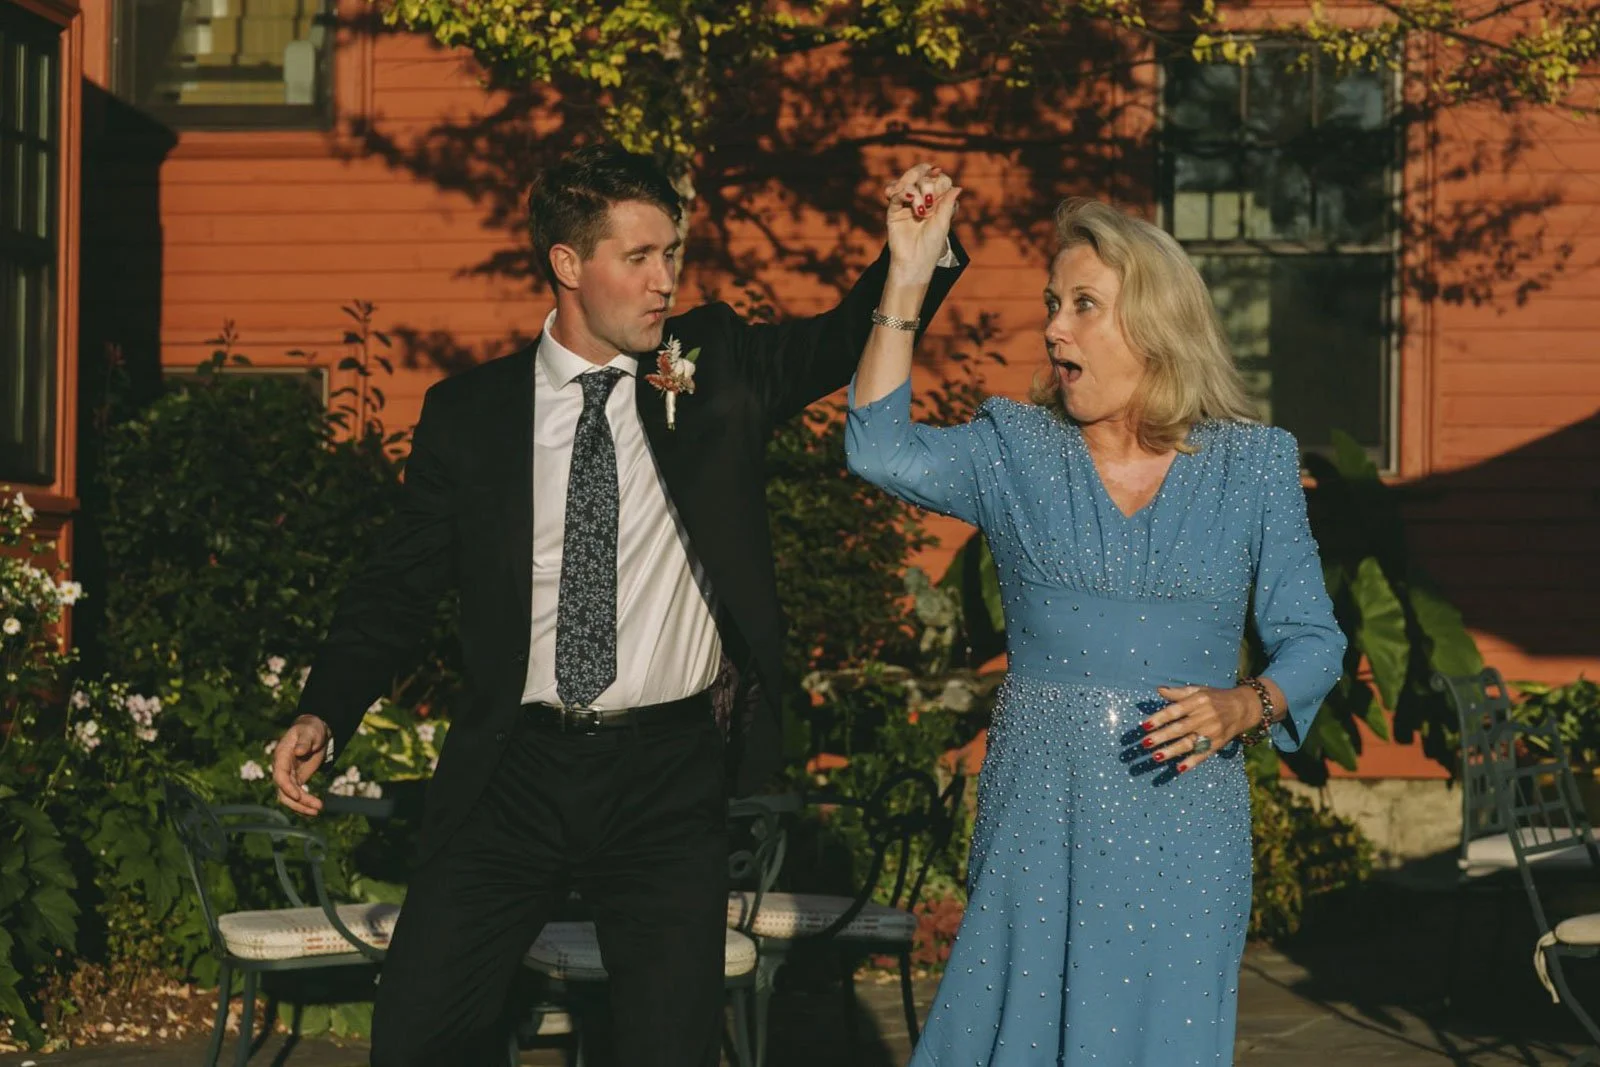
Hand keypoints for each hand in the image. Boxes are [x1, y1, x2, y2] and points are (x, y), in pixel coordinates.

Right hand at [273, 714, 329, 815]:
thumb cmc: (310, 729)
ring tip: (318, 811)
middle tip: (316, 808)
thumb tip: (299, 751)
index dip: (287, 787)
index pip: (280, 776)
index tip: (298, 795)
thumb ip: (304, 741)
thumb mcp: (309, 732)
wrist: (314, 732)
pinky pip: (297, 796)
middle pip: (284, 791)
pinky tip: (314, 810)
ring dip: (302, 806)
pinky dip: (304, 804)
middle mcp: (282, 768)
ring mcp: (288, 776)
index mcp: (282, 756)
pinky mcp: (296, 780)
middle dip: (298, 801)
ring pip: (289, 797)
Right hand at [883, 163, 960, 287]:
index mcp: (937, 201)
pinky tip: (908, 200)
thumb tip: (958, 187)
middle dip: (927, 184)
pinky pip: (895, 193)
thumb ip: (948, 203)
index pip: (938, 178)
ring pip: (908, 181)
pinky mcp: (894, 209)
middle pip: (922, 175)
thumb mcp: (944, 222)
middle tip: (930, 202)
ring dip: (915, 190)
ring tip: (920, 210)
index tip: (939, 195)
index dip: (939, 180)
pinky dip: (902, 192)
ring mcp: (907, 203)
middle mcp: (922, 199)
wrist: (914, 261)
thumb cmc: (931, 245)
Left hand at [1140, 685, 1260, 771]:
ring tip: (1156, 757)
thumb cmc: (1216, 698)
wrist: (1243, 708)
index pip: (1175, 711)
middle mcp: (1205, 717)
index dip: (1159, 718)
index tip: (1144, 726)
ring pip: (1190, 743)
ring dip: (1172, 751)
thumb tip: (1158, 690)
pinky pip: (1203, 754)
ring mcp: (1212, 732)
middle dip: (1161, 736)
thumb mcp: (1198, 690)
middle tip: (1145, 743)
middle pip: (1180, 728)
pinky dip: (1192, 762)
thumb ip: (1178, 693)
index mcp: (1198, 701)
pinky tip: (1179, 768)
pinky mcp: (1218, 743)